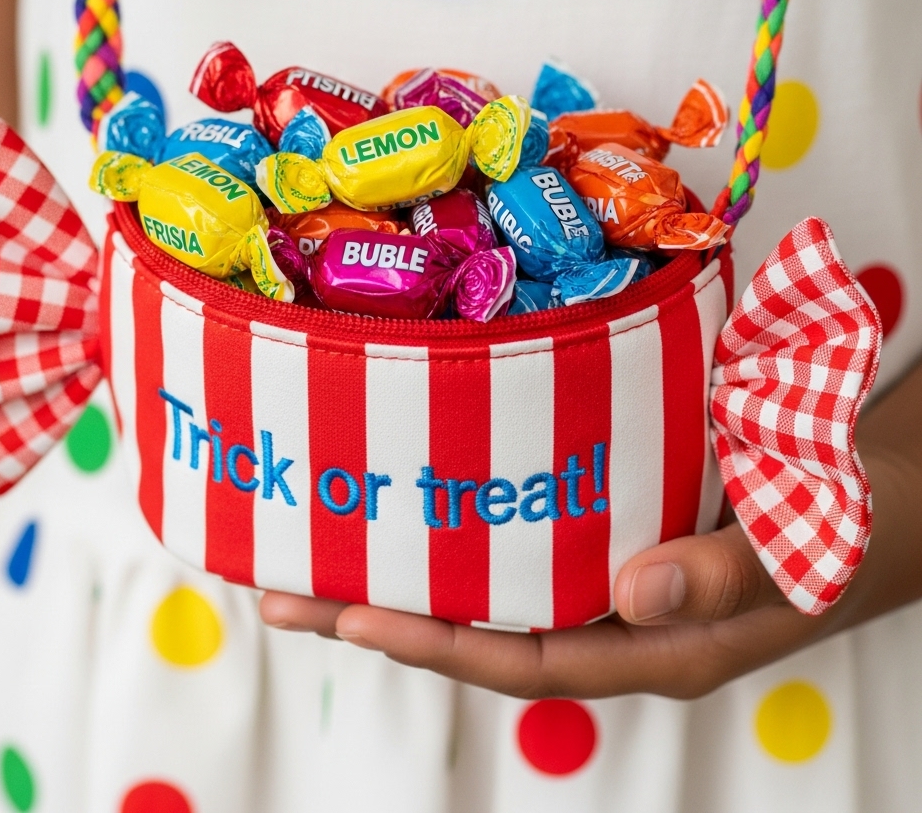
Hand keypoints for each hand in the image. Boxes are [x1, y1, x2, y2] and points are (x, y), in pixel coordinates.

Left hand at [261, 380, 921, 698]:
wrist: (881, 492)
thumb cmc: (853, 528)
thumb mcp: (807, 554)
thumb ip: (728, 576)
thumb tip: (638, 595)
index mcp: (650, 643)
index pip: (517, 655)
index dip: (430, 641)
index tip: (346, 613)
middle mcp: (612, 614)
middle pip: (478, 625)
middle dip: (381, 612)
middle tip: (286, 587)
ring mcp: (607, 569)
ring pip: (490, 581)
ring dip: (407, 566)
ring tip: (320, 544)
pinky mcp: (611, 520)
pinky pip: (524, 533)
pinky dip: (465, 523)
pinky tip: (420, 497)